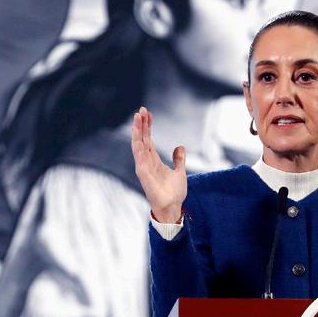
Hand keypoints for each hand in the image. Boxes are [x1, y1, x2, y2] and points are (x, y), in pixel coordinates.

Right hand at [131, 107, 186, 222]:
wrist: (172, 207)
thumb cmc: (174, 193)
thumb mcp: (179, 171)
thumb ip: (178, 159)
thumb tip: (179, 146)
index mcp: (153, 160)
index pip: (148, 139)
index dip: (147, 126)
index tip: (147, 113)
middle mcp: (146, 162)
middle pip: (142, 138)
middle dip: (141, 124)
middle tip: (141, 109)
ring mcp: (143, 167)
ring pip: (138, 145)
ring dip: (137, 131)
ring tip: (137, 117)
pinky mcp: (143, 174)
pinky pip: (139, 157)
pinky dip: (139, 146)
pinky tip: (138, 136)